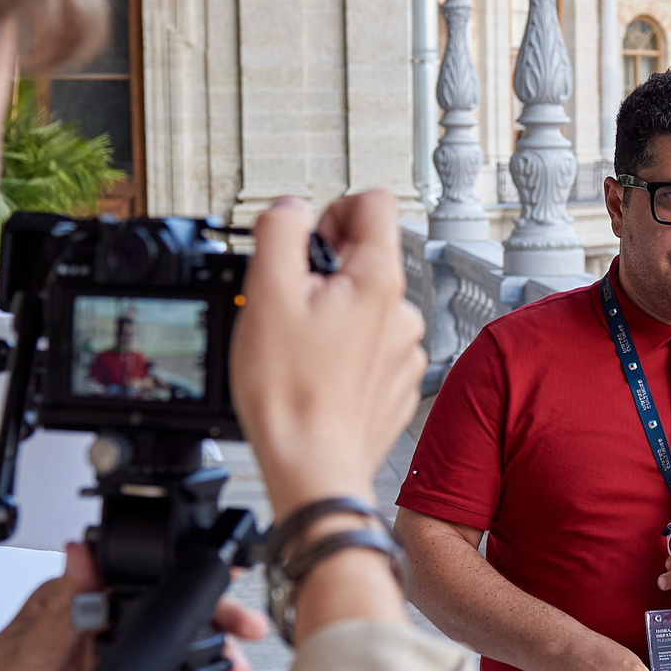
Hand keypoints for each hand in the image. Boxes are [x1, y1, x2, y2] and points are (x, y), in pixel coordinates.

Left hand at [0, 542, 264, 670]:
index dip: (174, 569)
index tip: (213, 573)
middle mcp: (92, 630)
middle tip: (241, 623)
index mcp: (69, 605)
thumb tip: (81, 552)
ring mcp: (107, 665)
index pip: (130, 574)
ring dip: (208, 650)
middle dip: (208, 613)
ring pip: (169, 646)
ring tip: (235, 662)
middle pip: (161, 608)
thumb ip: (64, 607)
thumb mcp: (28, 657)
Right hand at [230, 189, 426, 509]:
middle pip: (364, 258)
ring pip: (364, 305)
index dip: (333, 210)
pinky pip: (369, 346)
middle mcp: (402, 311)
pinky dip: (343, 351)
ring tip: (301, 348)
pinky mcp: (395, 381)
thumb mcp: (267, 294)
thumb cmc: (290, 394)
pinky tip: (317, 374)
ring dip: (333, 315)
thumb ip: (280, 232)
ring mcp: (404, 350)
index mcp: (378, 280)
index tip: (308, 240)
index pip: (374, 203)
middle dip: (324, 272)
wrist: (312, 467)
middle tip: (290, 307)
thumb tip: (289, 210)